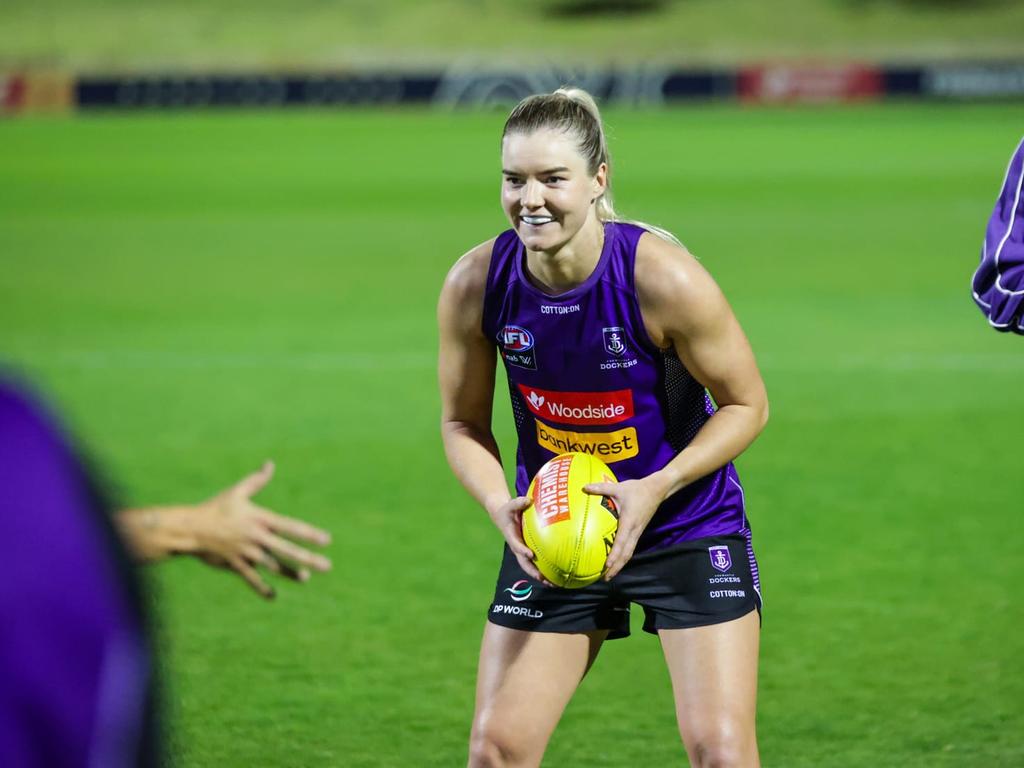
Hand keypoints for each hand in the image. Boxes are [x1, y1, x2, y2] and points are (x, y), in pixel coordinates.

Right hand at [194, 461, 331, 598]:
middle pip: (287, 549)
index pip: (290, 527)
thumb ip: (256, 481)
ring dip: (290, 573)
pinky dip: (261, 587)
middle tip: (327, 566)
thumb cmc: (215, 508)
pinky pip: (251, 578)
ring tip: (306, 578)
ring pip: (273, 566)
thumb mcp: (236, 492)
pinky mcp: (235, 564)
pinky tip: (273, 596)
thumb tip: (270, 464)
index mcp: (260, 519)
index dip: (309, 534)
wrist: (189, 528)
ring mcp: (246, 552)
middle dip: (308, 558)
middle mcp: (256, 537)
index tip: (326, 540)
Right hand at [488, 496, 548, 584]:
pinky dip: (544, 570)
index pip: (517, 545)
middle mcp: (517, 547)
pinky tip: (556, 576)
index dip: (523, 550)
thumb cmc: (508, 510)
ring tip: (554, 584)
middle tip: (543, 579)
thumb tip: (528, 500)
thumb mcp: (511, 505)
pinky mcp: (527, 551)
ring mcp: (522, 550)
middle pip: (524, 563)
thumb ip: (518, 502)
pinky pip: (536, 563)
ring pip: (530, 566)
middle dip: (533, 572)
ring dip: (541, 576)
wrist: (502, 516)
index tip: (531, 554)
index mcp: (511, 537)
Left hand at [584, 477, 663, 580]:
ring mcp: (638, 532)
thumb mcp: (618, 487)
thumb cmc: (637, 489)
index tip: (607, 565)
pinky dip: (623, 557)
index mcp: (629, 521)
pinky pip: (631, 547)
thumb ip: (601, 488)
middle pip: (626, 554)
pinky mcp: (639, 531)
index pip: (621, 541)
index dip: (614, 554)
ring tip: (609, 575)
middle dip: (616, 567)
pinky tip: (616, 561)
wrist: (657, 489)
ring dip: (620, 565)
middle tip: (605, 578)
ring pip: (629, 553)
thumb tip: (584, 488)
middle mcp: (634, 530)